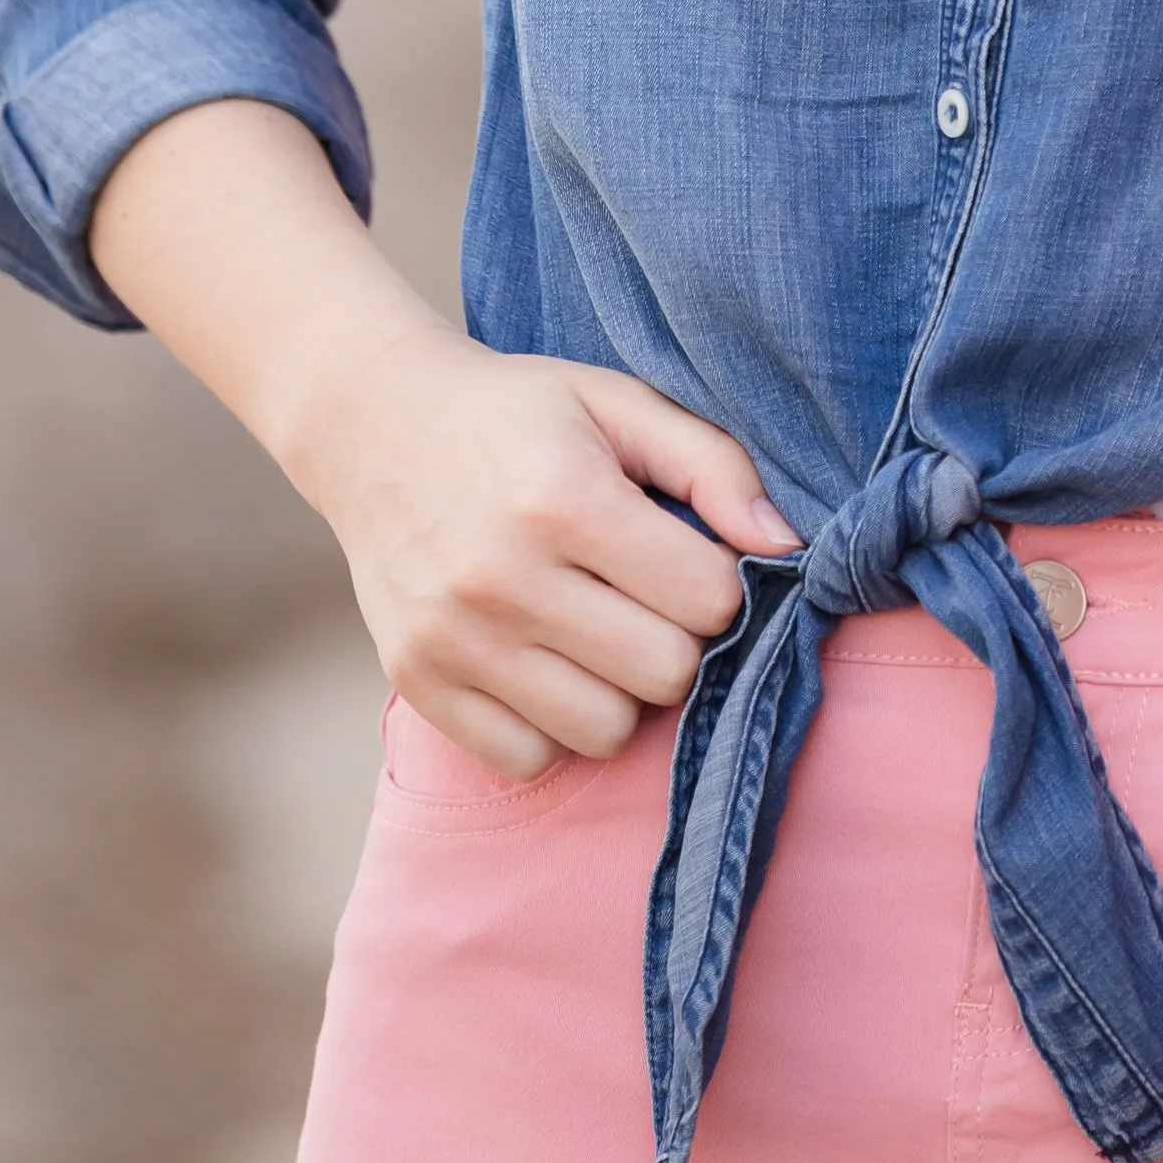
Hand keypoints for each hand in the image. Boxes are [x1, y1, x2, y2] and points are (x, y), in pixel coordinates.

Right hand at [292, 320, 801, 780]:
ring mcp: (453, 638)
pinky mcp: (417, 682)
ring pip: (604, 731)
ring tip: (595, 630)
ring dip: (619, 690)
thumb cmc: (518, 413)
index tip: (688, 559)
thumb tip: (790, 548)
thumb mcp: (619, 403)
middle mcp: (503, 576)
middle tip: (645, 597)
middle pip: (665, 674)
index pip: (708, 599)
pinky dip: (551, 724)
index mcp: (563, 498)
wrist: (373, 423)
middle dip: (676, 639)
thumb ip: (714, 465)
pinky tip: (543, 661)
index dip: (719, 583)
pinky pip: (529, 758)